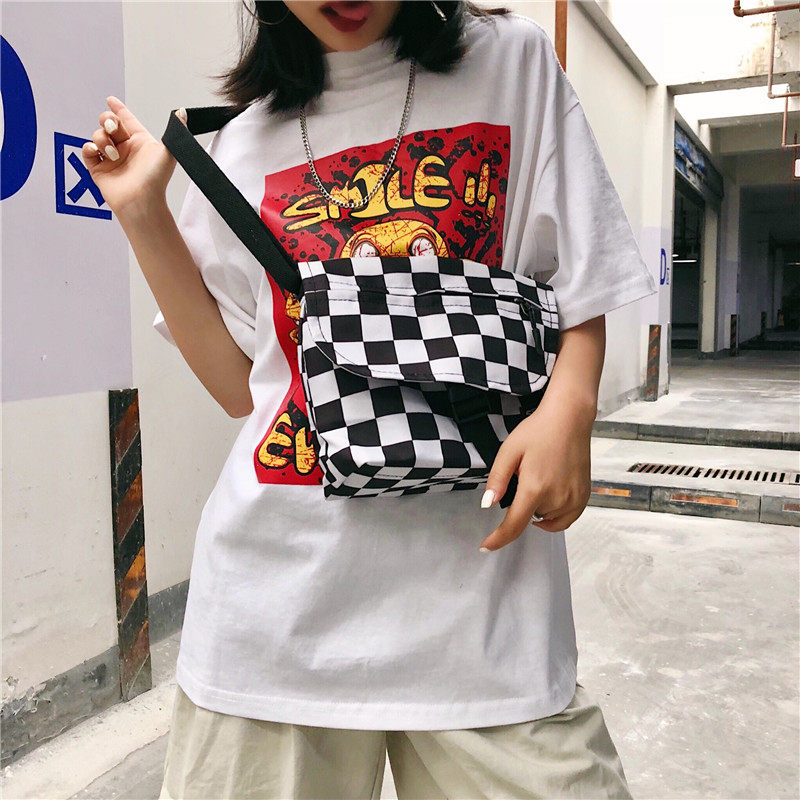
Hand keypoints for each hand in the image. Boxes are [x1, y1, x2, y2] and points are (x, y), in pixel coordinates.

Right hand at [80, 96, 183, 219]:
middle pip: (109, 123)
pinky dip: (90, 148)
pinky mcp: (99, 169)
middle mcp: (125, 149)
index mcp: (140, 142)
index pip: (127, 120)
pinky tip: (98, 151)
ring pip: (98, 135)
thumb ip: (176, 130)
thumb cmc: (156, 179)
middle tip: (113, 128)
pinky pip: (88, 150)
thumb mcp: (168, 152)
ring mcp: (111, 158)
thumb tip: (182, 112)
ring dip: (103, 139)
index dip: (119, 109)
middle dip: (108, 120)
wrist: (141, 200)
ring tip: (114, 154)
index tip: (111, 100)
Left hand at [477, 402, 593, 550]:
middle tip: (525, 474)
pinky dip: (555, 516)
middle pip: (529, 517)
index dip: (498, 539)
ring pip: (546, 518)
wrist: (569, 419)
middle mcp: (557, 498)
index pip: (514, 525)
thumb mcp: (509, 451)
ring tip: (540, 477)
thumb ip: (497, 480)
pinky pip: (565, 519)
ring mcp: (574, 499)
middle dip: (522, 502)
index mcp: (535, 488)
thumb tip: (487, 505)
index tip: (486, 546)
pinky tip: (550, 497)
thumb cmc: (538, 431)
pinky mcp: (584, 496)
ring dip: (538, 507)